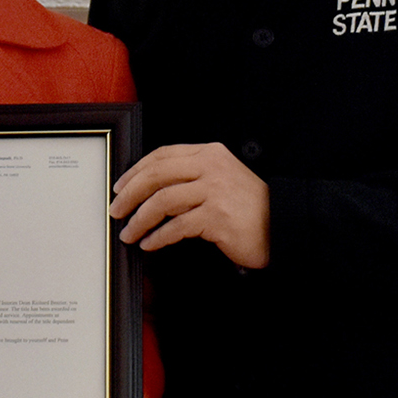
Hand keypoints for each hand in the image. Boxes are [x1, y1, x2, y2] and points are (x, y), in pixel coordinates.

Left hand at [109, 142, 269, 268]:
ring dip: (139, 220)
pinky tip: (150, 244)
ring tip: (128, 233)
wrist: (282, 225)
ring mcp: (215, 191)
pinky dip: (158, 237)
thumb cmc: (248, 207)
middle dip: (130, 194)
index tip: (120, 186)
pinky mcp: (217, 217)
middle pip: (156, 175)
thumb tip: (149, 189)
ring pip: (162, 201)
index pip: (162, 155)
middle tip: (116, 211)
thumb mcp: (222, 178)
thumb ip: (192, 176)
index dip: (135, 171)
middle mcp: (211, 167)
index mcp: (209, 154)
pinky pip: (177, 227)